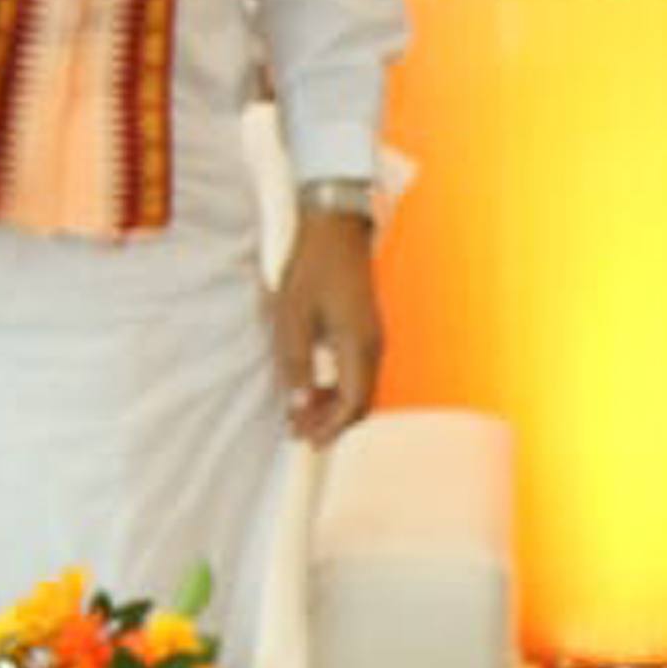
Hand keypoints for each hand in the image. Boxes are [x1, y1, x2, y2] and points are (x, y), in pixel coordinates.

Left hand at [265, 209, 382, 441]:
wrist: (335, 228)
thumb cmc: (313, 266)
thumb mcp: (293, 317)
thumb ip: (296, 364)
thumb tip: (299, 405)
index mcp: (358, 346)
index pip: (352, 405)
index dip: (329, 428)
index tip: (305, 440)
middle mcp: (373, 347)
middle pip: (360, 403)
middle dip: (332, 423)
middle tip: (299, 431)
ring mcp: (373, 338)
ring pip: (360, 389)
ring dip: (334, 407)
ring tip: (301, 413)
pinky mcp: (366, 330)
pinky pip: (358, 372)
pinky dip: (338, 388)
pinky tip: (314, 387)